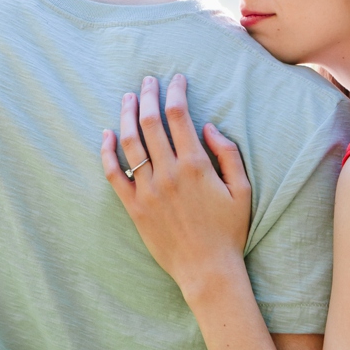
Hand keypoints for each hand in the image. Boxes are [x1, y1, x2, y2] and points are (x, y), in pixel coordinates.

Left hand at [100, 74, 251, 299]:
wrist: (208, 269)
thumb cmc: (229, 230)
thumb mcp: (243, 190)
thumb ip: (229, 154)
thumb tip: (208, 126)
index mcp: (196, 165)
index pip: (179, 116)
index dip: (176, 92)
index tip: (176, 80)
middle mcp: (168, 173)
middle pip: (150, 122)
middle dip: (148, 95)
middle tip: (148, 81)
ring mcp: (148, 190)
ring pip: (130, 142)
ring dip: (127, 115)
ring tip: (128, 98)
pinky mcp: (134, 207)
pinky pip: (114, 173)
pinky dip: (107, 151)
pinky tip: (106, 134)